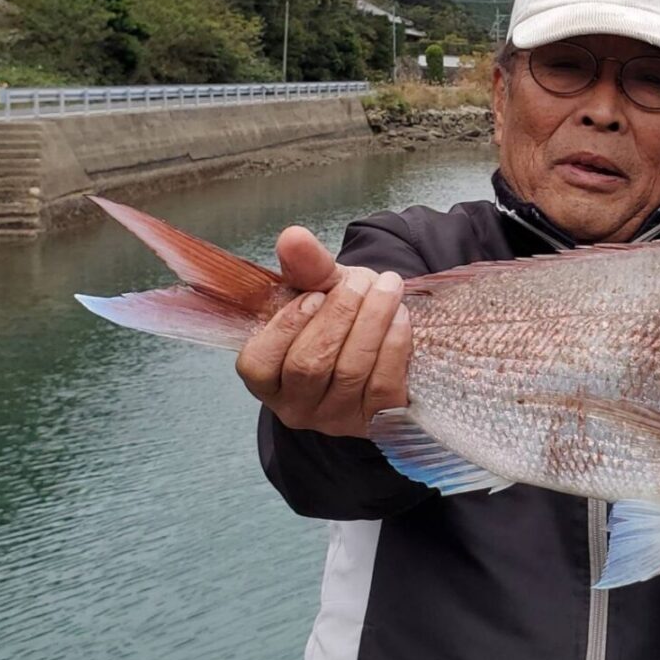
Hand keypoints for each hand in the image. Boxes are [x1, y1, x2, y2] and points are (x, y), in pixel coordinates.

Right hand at [235, 226, 411, 436]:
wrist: (379, 339)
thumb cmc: (336, 316)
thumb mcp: (317, 288)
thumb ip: (304, 267)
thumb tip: (293, 237)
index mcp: (266, 379)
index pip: (259, 363)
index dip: (288, 325)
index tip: (316, 294)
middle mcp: (295, 408)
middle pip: (310, 364)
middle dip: (340, 315)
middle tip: (363, 280)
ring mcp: (335, 419)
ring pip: (350, 372)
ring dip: (372, 322)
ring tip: (389, 288)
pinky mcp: (375, 422)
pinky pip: (384, 387)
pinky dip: (394, 346)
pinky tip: (400, 317)